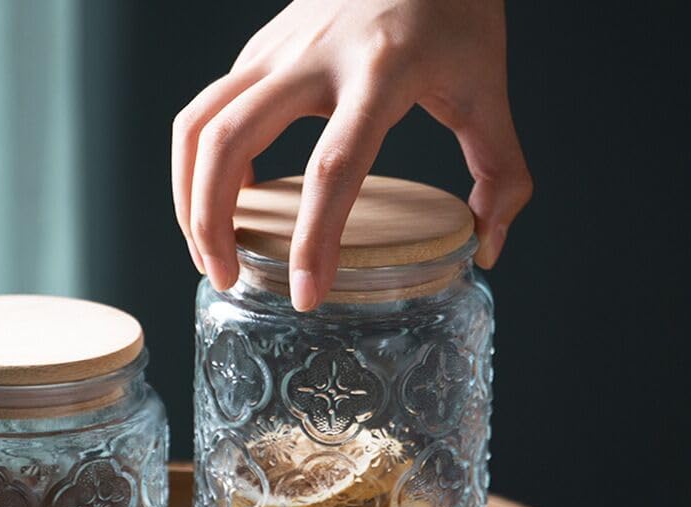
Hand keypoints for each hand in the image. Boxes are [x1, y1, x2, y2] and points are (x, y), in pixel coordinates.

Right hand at [172, 0, 531, 309]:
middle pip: (229, 141)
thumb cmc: (456, 9)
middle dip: (212, 223)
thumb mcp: (490, 91)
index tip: (306, 295)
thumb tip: (487, 248)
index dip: (314, 241)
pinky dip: (202, 163)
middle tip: (226, 280)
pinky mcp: (260, 48)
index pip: (334, 169)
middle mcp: (313, 55)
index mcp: (380, 71)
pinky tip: (228, 199)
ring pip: (198, 123)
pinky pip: (208, 110)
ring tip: (208, 251)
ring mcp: (276, 46)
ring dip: (188, 195)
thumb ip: (502, 175)